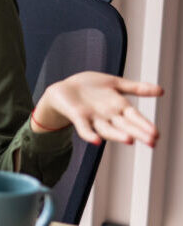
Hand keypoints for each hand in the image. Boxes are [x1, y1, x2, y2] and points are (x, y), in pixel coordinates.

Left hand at [32, 72, 162, 146]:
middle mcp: (107, 115)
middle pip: (124, 125)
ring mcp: (92, 118)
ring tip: (129, 140)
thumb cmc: (90, 88)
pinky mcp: (77, 116)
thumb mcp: (115, 84)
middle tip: (152, 142)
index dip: (145, 125)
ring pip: (107, 129)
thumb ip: (136, 88)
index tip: (156, 134)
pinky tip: (96, 141)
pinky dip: (90, 135)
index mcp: (118, 106)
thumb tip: (162, 91)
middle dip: (138, 132)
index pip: (134, 117)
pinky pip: (84, 128)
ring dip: (117, 135)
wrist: (63, 89)